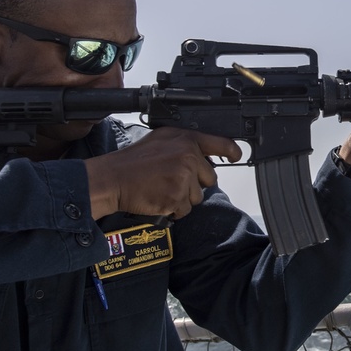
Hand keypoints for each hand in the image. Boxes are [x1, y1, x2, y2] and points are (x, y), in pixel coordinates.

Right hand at [85, 128, 241, 219]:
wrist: (113, 179)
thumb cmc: (133, 161)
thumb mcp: (161, 140)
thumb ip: (184, 144)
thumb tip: (203, 153)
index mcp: (185, 140)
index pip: (220, 143)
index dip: (231, 150)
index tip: (236, 155)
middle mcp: (188, 157)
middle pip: (210, 178)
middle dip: (195, 183)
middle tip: (172, 179)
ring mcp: (183, 177)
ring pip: (197, 196)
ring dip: (183, 197)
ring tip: (162, 187)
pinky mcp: (177, 197)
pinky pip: (184, 210)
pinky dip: (174, 209)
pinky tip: (159, 197)